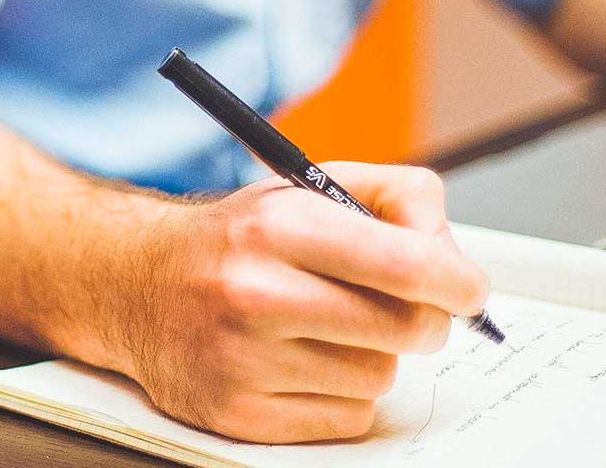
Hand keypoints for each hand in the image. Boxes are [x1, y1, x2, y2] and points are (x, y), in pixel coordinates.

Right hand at [111, 165, 488, 442]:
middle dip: (424, 318)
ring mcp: (243, 360)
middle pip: (406, 329)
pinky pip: (347, 418)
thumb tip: (454, 256)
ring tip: (328, 328)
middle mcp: (255, 292)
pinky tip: (305, 362)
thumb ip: (398, 198)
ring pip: (379, 376)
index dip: (457, 281)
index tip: (468, 289)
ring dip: (372, 355)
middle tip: (405, 306)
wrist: (138, 284)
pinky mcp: (238, 415)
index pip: (405, 264)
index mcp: (278, 226)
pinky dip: (342, 395)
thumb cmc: (240, 238)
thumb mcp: (311, 186)